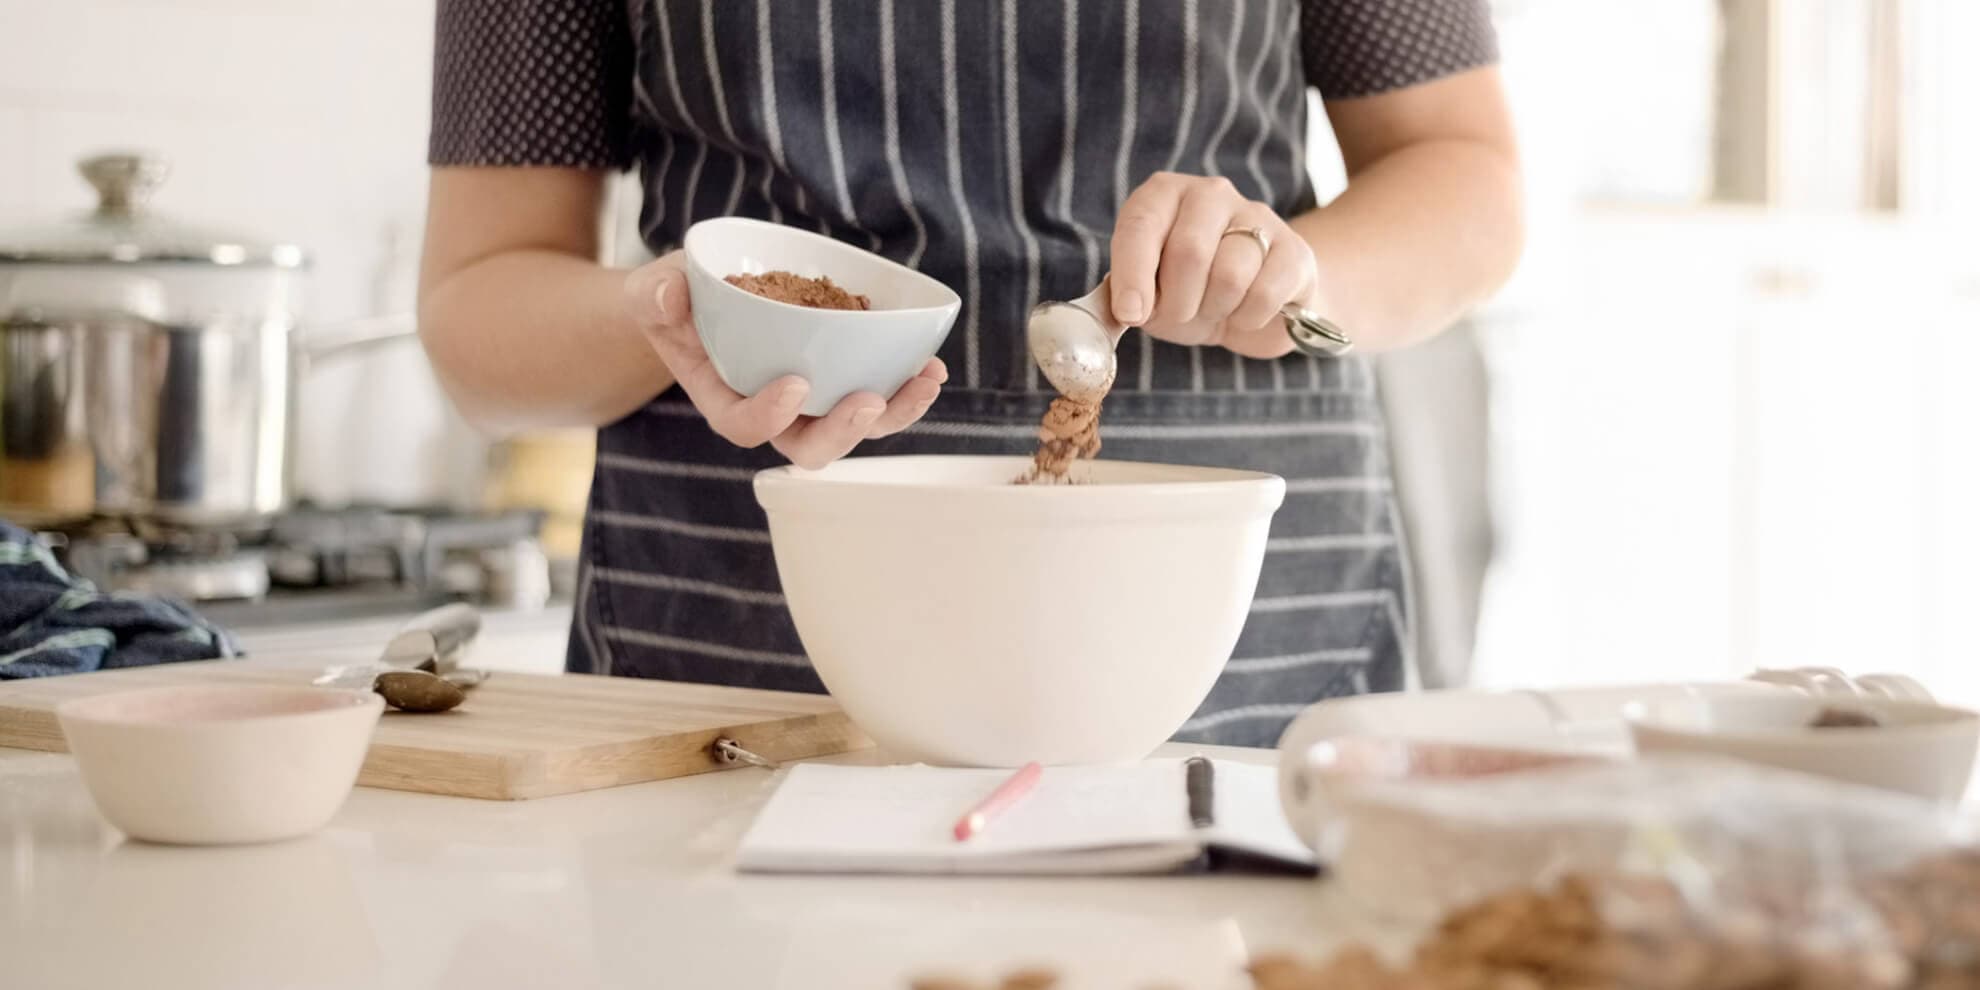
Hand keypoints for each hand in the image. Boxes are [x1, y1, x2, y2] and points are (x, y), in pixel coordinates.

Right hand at [624, 253, 946, 468]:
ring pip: (855, 428)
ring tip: (925, 381)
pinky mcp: (842, 378)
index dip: (769, 415)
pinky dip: (906, 385)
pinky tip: (930, 365)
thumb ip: (654, 295)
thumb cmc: (677, 299)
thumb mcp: (652, 291)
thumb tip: (668, 296)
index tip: (794, 384)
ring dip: (896, 412)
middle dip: (843, 430)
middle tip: (869, 400)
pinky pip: (879, 395)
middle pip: (810, 447)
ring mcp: (813, 401)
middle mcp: (774, 413)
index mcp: (724, 400)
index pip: (745, 426)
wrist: (707, 297)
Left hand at [1107, 173, 1318, 358]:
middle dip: (1179, 301)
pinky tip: (1245, 313)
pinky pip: (1265, 293)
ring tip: (1214, 308)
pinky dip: (1248, 318)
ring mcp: (1258, 216)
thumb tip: (1128, 309)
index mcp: (1164, 195)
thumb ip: (1128, 295)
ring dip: (1215, 309)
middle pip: (1190, 252)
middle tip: (1181, 314)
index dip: (1133, 275)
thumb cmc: (1188, 295)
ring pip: (1230, 275)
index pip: (1141, 225)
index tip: (1131, 314)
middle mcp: (1211, 194)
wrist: (1251, 308)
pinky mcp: (1294, 249)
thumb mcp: (1149, 295)